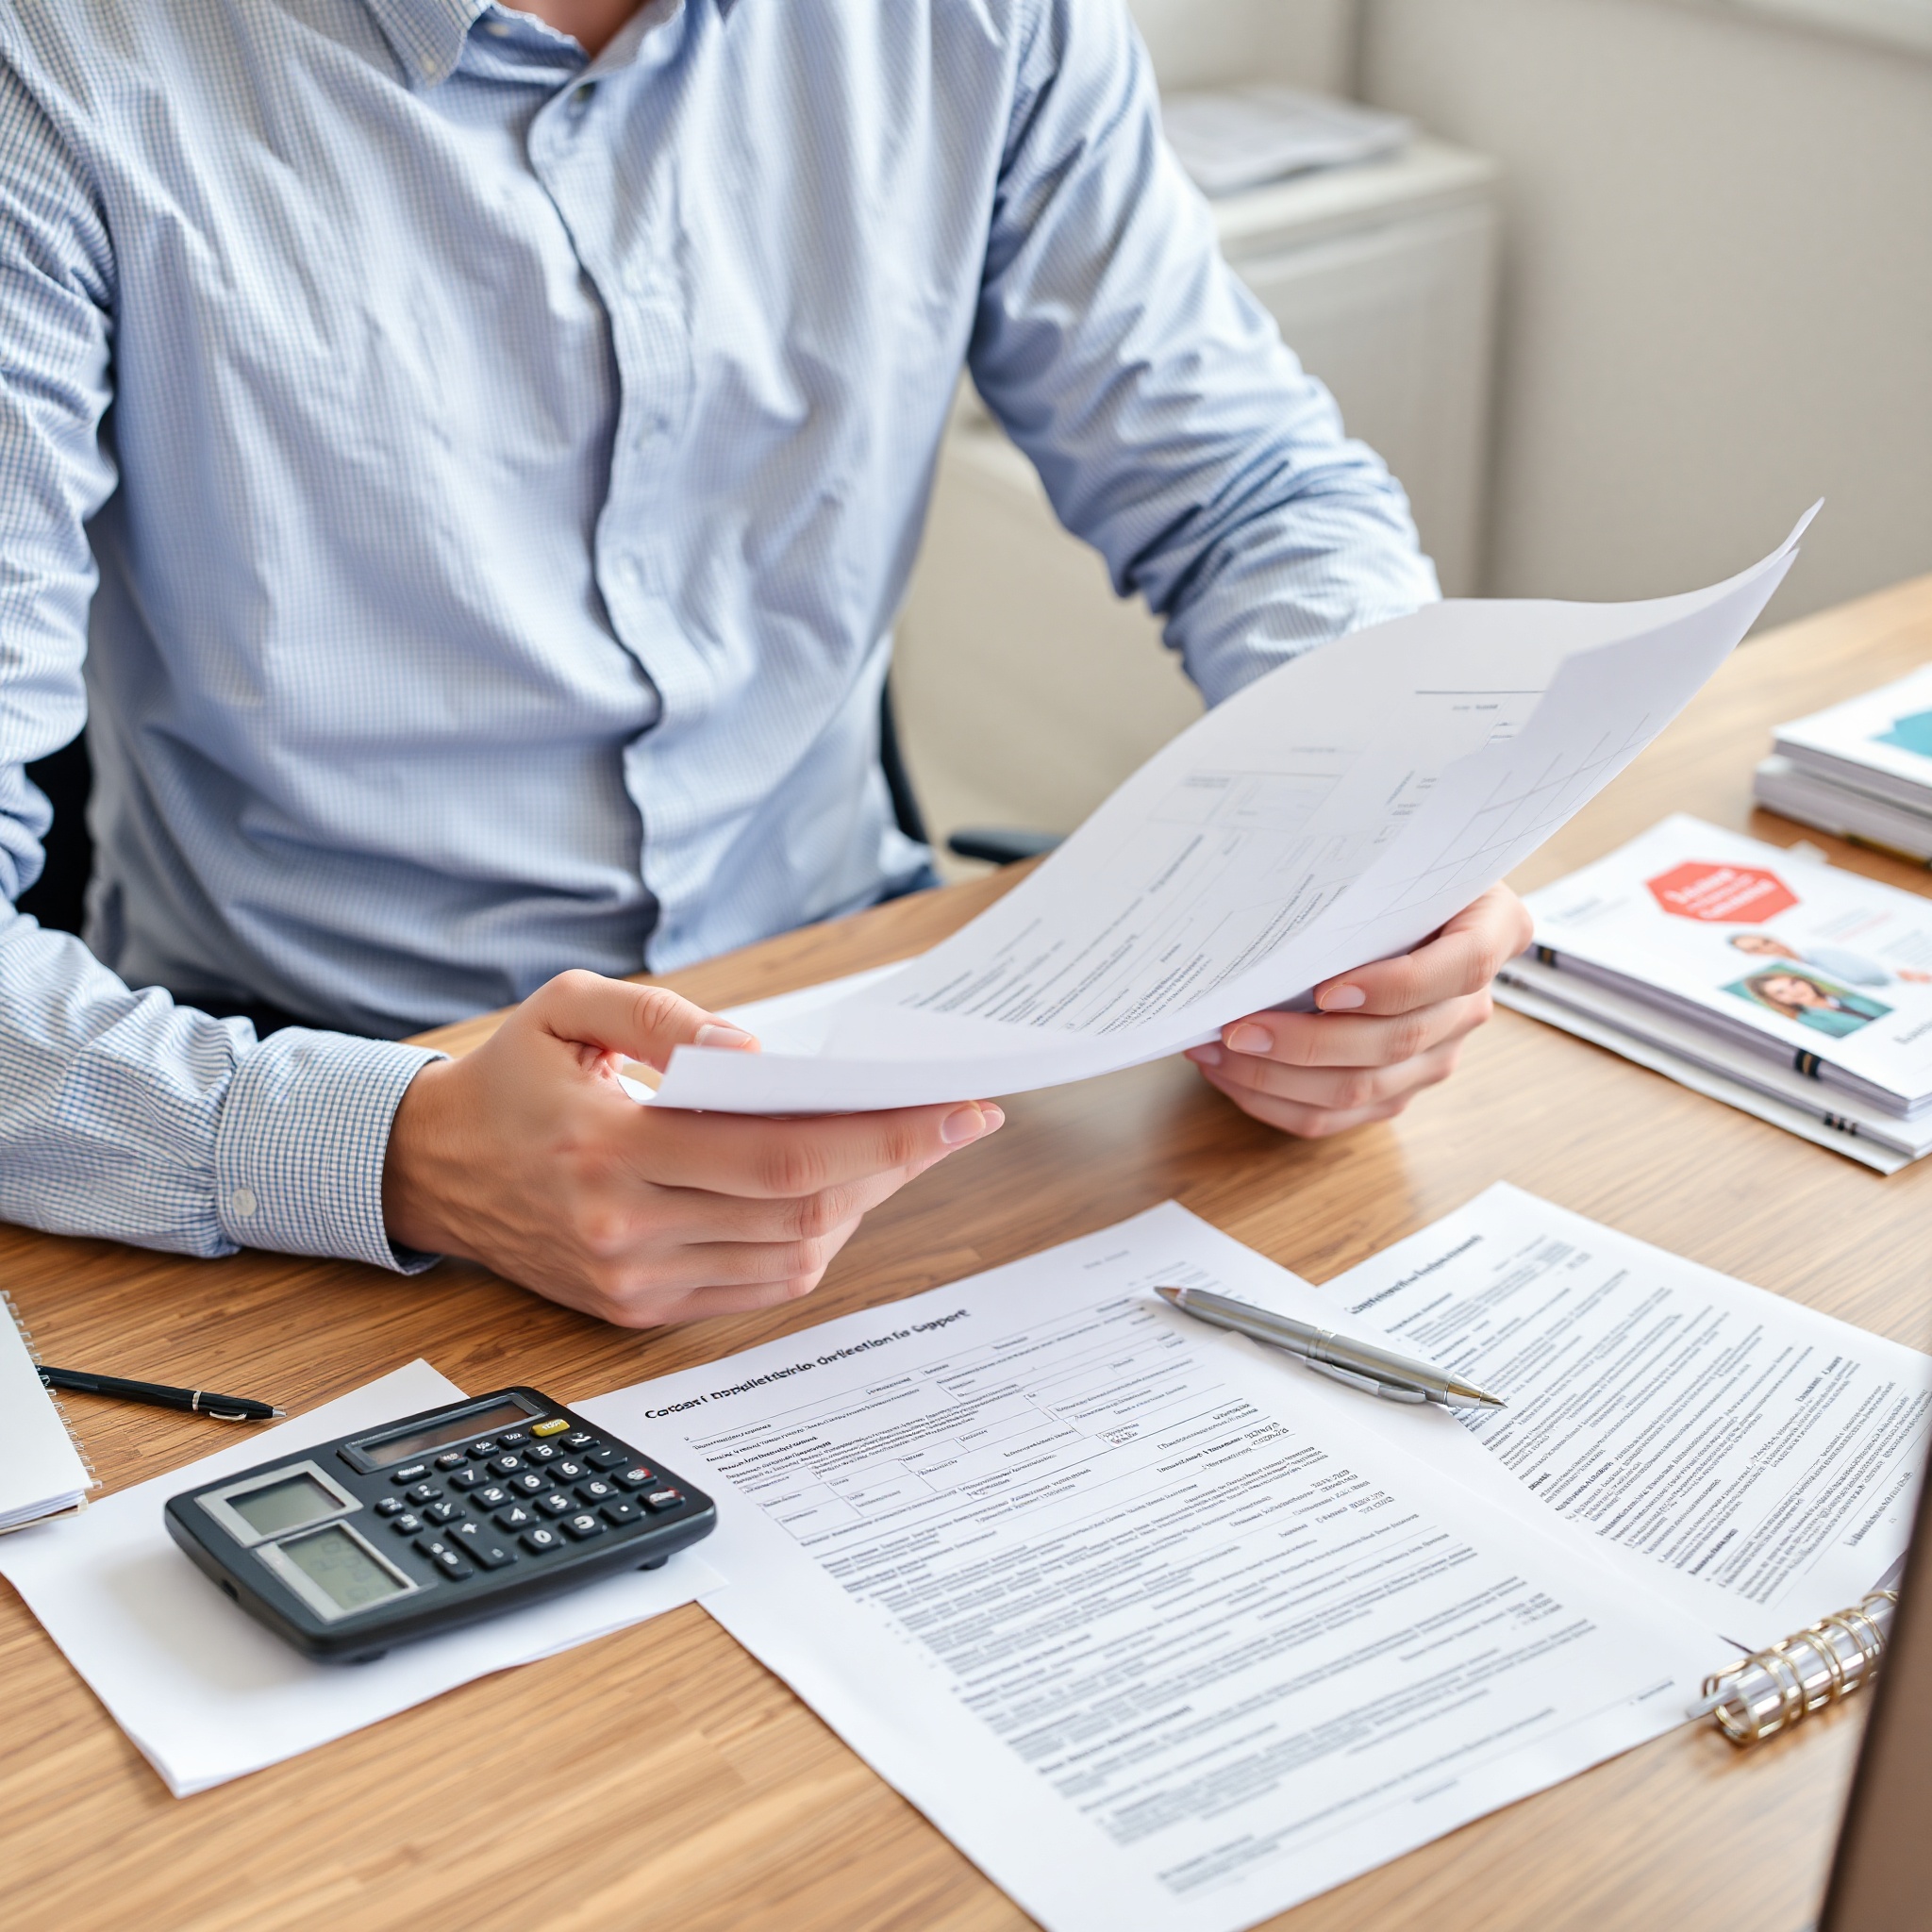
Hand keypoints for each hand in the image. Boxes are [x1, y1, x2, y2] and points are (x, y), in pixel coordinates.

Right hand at [382, 970, 1003, 1325]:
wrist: (430, 1171)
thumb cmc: (510, 1079)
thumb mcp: (564, 1007)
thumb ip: (659, 1017)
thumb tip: (752, 1054)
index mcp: (607, 1148)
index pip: (777, 1154)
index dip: (880, 1136)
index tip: (957, 1109)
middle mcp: (623, 1228)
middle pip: (800, 1210)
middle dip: (896, 1163)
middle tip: (955, 1120)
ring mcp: (632, 1280)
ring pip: (790, 1255)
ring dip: (862, 1204)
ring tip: (903, 1148)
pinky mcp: (638, 1309)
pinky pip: (757, 1287)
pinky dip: (813, 1242)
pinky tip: (838, 1193)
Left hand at [1183, 884, 1532, 1137]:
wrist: (1392, 902)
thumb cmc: (1386, 870)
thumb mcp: (1392, 852)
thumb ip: (1368, 870)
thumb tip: (1279, 871)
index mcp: (1493, 930)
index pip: (1462, 966)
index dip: (1395, 985)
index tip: (1327, 988)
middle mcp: (1471, 1003)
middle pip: (1396, 1039)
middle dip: (1306, 1042)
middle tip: (1236, 1028)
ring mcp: (1437, 1053)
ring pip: (1360, 1089)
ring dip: (1276, 1076)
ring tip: (1215, 1051)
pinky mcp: (1397, 1090)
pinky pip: (1334, 1116)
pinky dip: (1273, 1099)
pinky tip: (1228, 1072)